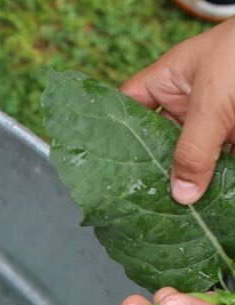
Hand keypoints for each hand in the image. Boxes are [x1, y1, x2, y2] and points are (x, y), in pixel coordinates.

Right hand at [121, 20, 234, 204]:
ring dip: (178, 184)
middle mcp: (188, 104)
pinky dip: (208, 187)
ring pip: (186, 160)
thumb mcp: (214, 100)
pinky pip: (216, 169)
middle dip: (146, 169)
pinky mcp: (233, 141)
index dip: (111, 131)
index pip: (128, 106)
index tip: (96, 163)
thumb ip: (193, 149)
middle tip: (130, 199)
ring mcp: (212, 124)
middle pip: (155, 143)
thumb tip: (181, 195)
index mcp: (170, 80)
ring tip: (160, 211)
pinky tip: (196, 207)